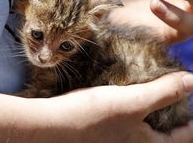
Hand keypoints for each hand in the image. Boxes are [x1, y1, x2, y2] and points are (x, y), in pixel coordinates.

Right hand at [49, 72, 192, 142]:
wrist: (53, 125)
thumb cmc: (92, 116)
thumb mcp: (132, 101)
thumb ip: (164, 92)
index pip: (184, 137)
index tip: (192, 103)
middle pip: (165, 134)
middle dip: (173, 116)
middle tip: (174, 96)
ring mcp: (117, 140)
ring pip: (144, 128)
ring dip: (152, 112)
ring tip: (152, 94)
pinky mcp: (104, 132)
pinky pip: (127, 123)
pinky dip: (132, 111)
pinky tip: (126, 97)